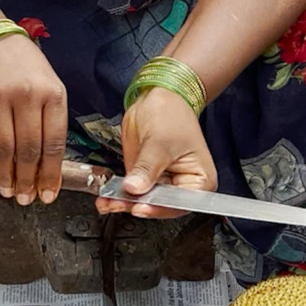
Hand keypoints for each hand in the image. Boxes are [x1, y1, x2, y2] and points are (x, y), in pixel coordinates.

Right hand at [0, 33, 67, 204]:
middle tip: (24, 198)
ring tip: (7, 191)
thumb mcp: (50, 89)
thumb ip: (51, 124)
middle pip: (28, 149)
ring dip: (5, 175)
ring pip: (3, 147)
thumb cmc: (25, 70)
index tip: (47, 195)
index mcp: (53, 95)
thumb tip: (47, 171)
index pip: (54, 144)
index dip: (50, 175)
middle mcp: (27, 95)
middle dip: (27, 180)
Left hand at [96, 88, 216, 217]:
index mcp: (199, 181)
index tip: (141, 206)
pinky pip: (131, 193)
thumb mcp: (160, 142)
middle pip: (160, 205)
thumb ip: (147, 168)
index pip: (180, 203)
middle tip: (119, 202)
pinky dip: (118, 196)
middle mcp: (182, 187)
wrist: (157, 98)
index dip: (159, 207)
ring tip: (108, 201)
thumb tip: (135, 188)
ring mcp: (161, 184)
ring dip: (123, 203)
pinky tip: (106, 198)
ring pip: (143, 201)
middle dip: (137, 205)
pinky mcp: (144, 179)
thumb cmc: (172, 114)